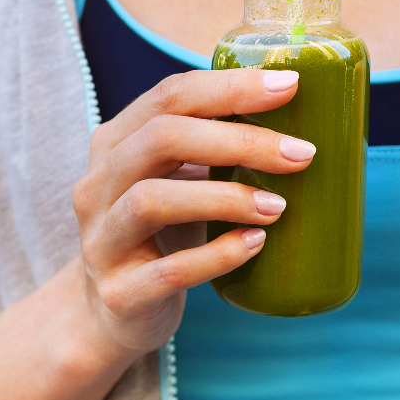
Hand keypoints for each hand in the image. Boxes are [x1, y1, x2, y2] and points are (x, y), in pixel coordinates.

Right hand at [71, 69, 315, 356]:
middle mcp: (97, 185)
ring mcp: (101, 239)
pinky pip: (168, 270)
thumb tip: (302, 125)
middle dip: (237, 140)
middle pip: (160, 139)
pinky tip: (253, 245)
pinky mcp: (120, 291)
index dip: (229, 87)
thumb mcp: (173, 181)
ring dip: (224, 198)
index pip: (168, 97)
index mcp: (113, 144)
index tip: (290, 87)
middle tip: (300, 153)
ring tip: (278, 206)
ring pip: (151, 200)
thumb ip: (210, 150)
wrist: (112, 312)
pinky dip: (216, 255)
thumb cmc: (160, 234)